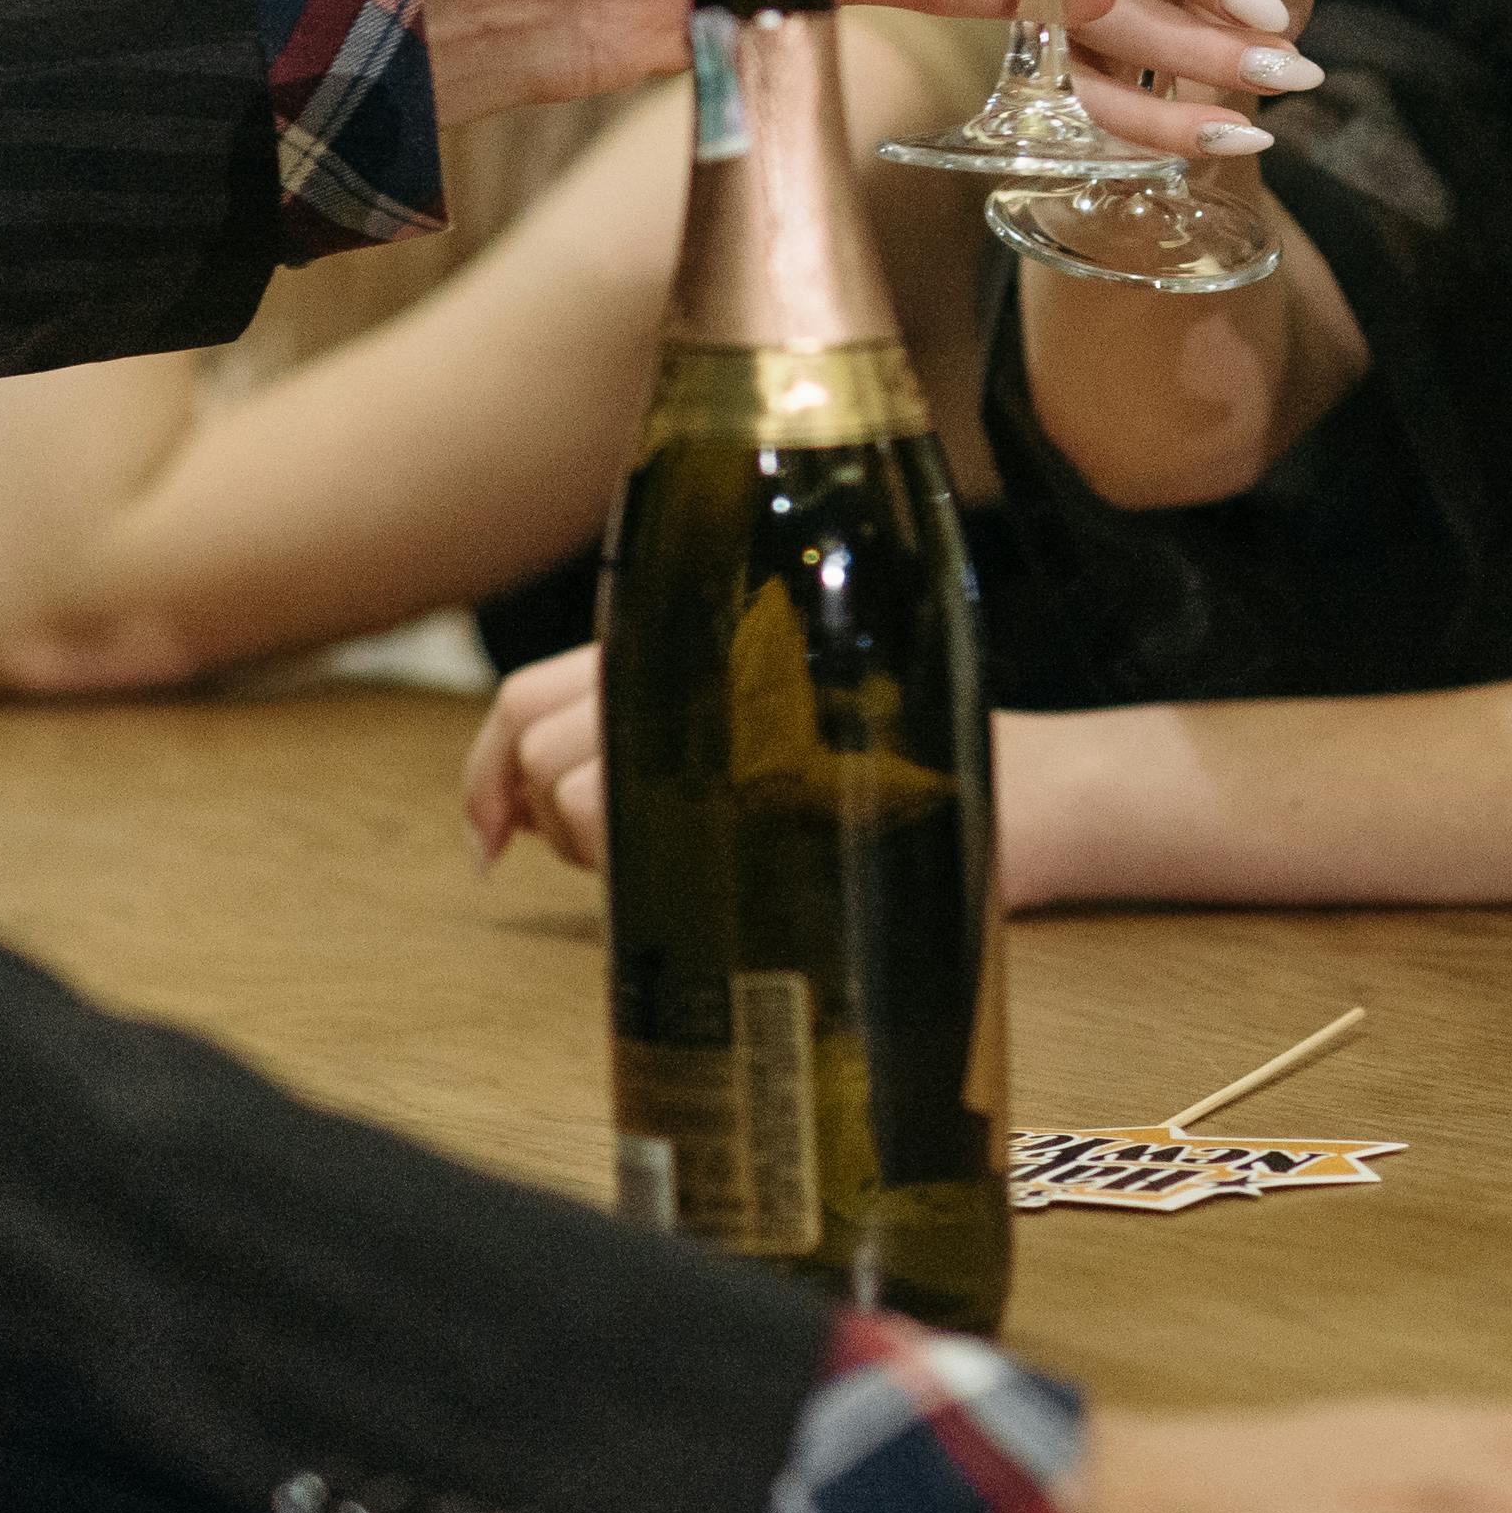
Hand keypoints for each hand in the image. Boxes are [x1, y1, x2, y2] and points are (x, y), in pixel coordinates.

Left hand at [476, 657, 1087, 908]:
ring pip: (567, 791)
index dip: (484, 772)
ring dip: (596, 846)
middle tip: (617, 851)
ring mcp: (720, 718)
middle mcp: (692, 662)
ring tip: (688, 855)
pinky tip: (709, 871)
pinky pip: (625, 833)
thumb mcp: (774, 729)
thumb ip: (664, 738)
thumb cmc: (896, 773)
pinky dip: (634, 866)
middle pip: (530, 740)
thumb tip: (531, 802)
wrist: (1027, 793)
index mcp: (691, 641)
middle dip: (541, 813)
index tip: (489, 841)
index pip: (523, 698)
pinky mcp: (752, 780)